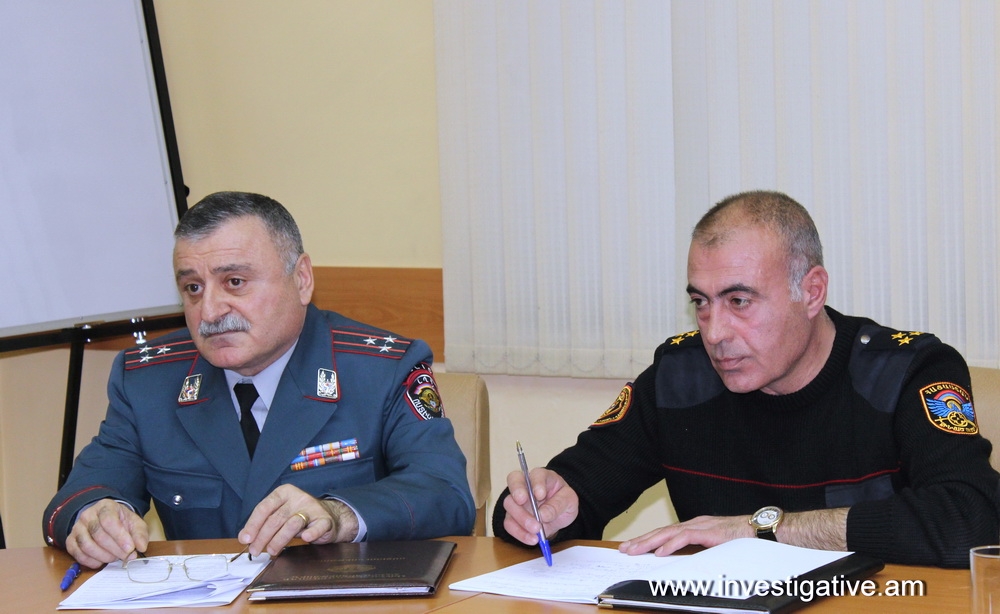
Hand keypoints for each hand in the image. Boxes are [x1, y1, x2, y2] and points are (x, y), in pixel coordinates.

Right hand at [66, 499, 148, 568]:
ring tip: (114, 558)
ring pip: (86, 545)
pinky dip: (90, 561)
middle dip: (114, 549)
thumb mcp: (135, 524)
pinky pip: (77, 553)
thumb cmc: (121, 522)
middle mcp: (88, 515)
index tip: (130, 548)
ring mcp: (77, 528)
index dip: (120, 536)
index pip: (109, 520)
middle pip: (98, 534)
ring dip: (102, 556)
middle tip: (125, 556)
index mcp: (106, 506)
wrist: (105, 520)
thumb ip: (140, 534)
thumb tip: (141, 547)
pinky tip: (101, 561)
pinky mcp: (70, 540)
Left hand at [239, 484, 358, 556]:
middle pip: (276, 518)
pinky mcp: (325, 520)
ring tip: (272, 551)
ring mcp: (313, 508)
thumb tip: (244, 537)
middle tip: (255, 551)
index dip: (253, 524)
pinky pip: (318, 527)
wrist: (330, 516)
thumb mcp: (280, 515)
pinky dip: (311, 533)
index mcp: (284, 493)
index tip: (245, 539)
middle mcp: (298, 497)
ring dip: (279, 540)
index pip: (264, 507)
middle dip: (263, 537)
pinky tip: (306, 539)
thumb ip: (263, 523)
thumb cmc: (299, 517)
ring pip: (292, 523)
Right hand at [502, 468, 578, 544]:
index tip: (540, 495)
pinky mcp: (512, 516)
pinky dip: (519, 533)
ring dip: (521, 519)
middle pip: (514, 483)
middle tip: (533, 515)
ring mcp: (516, 500)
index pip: (535, 474)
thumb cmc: (562, 501)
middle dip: (520, 498)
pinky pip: (509, 523)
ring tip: (536, 531)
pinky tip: (532, 539)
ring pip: (509, 504)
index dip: (536, 483)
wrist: (558, 514)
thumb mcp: (569, 500)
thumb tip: (543, 514)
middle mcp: (525, 485)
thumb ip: (558, 505)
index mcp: (541, 477)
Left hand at [618, 515, 751, 555]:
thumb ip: (700, 551)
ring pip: (669, 534)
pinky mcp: (709, 532)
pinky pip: (685, 538)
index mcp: (695, 526)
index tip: (633, 547)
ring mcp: (701, 526)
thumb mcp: (715, 547)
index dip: (648, 540)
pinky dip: (671, 545)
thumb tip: (683, 562)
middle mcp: (695, 523)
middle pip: (662, 532)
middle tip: (624, 549)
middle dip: (642, 540)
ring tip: (635, 550)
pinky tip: (659, 552)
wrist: (762, 530)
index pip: (666, 533)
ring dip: (650, 542)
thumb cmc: (743, 539)